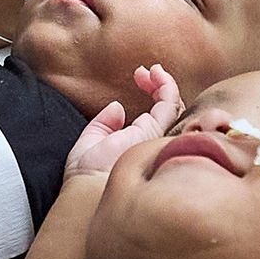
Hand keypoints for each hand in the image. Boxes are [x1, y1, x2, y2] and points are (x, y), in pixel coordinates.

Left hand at [66, 65, 179, 179]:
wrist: (87, 189)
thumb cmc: (86, 176)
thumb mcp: (89, 143)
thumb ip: (102, 125)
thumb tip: (117, 107)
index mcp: (139, 143)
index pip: (157, 114)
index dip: (153, 91)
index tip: (139, 76)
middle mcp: (151, 141)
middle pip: (169, 109)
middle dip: (160, 85)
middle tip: (144, 71)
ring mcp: (155, 137)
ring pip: (173, 106)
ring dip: (165, 83)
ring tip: (152, 69)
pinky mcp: (154, 134)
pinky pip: (170, 106)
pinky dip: (166, 86)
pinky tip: (156, 74)